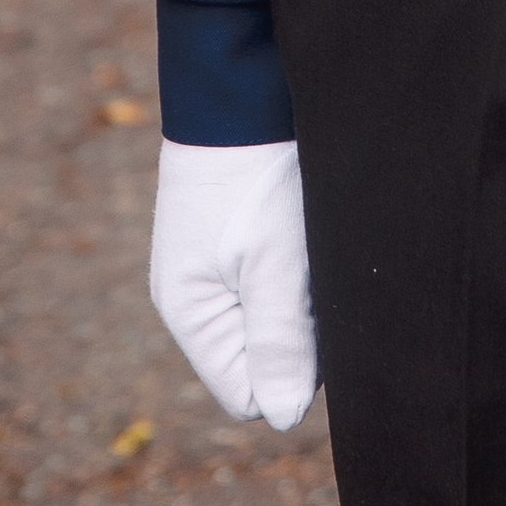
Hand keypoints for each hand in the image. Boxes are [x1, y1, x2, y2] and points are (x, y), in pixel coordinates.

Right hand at [149, 137, 318, 428]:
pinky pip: (274, 282)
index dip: (291, 371)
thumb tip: (285, 418)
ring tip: (309, 244)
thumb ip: (278, 342)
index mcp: (191, 315)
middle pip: (264, 359)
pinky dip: (299, 266)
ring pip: (275, 320)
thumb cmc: (255, 174)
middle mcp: (197, 300)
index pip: (248, 395)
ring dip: (303, 296)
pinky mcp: (236, 240)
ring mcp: (214, 269)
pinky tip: (306, 230)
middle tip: (314, 274)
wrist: (244, 87)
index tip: (312, 319)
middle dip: (301, 332)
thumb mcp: (273, 262)